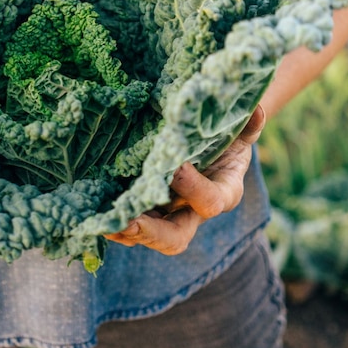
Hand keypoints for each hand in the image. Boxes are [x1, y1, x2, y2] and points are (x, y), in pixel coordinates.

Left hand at [104, 104, 266, 255]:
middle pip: (176, 237)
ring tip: (102, 222)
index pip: (211, 201)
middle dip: (151, 232)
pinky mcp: (147, 211)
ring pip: (147, 236)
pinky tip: (92, 215)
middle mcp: (193, 212)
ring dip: (124, 231)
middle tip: (128, 221)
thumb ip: (248, 124)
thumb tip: (255, 110)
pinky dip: (112, 222)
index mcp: (223, 192)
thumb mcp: (240, 128)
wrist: (213, 143)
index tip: (175, 167)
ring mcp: (168, 215)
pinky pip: (129, 225)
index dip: (194, 188)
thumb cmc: (228, 135)